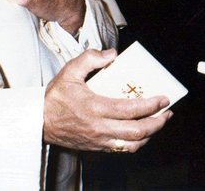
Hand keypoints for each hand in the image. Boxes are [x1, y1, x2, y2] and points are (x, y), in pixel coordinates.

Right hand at [44, 49, 172, 152]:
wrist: (37, 122)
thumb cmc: (54, 97)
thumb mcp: (69, 71)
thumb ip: (90, 58)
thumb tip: (113, 54)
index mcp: (95, 108)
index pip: (130, 110)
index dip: (151, 105)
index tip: (164, 98)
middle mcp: (99, 128)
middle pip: (136, 131)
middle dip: (157, 122)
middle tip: (168, 111)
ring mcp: (98, 140)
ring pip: (132, 145)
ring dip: (150, 134)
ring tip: (160, 122)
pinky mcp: (96, 147)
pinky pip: (122, 150)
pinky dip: (137, 143)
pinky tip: (143, 132)